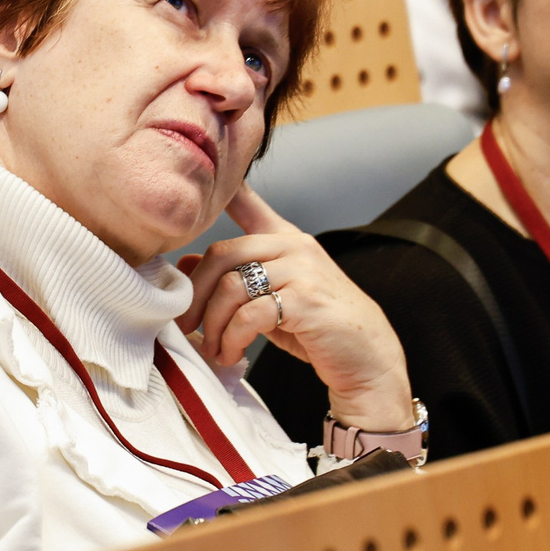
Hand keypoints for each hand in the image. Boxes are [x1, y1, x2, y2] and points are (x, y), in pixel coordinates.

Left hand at [177, 185, 413, 433]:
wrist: (365, 357)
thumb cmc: (315, 327)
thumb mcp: (269, 299)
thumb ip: (233, 279)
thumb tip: (184, 265)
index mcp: (286, 240)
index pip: (250, 204)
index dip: (223, 194)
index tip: (203, 193)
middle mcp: (294, 246)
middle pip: (223, 253)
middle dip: (196, 294)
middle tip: (187, 325)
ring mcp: (302, 270)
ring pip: (231, 286)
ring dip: (213, 324)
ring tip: (215, 347)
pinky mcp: (305, 299)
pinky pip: (248, 314)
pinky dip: (232, 338)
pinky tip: (232, 352)